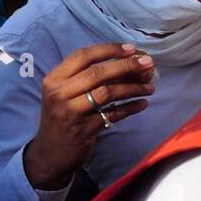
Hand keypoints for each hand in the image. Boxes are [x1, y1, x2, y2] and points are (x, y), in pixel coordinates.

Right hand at [24, 43, 154, 189]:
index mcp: (54, 79)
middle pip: (97, 73)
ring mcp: (71, 112)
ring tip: (150, 87)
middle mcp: (59, 93)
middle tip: (148, 64)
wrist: (50, 152)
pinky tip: (143, 104)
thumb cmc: (63, 117)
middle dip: (127, 66)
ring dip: (133, 88)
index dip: (109, 49)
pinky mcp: (84, 129)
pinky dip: (131, 108)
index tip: (131, 48)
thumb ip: (89, 78)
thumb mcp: (66, 94)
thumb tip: (129, 63)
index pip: (83, 56)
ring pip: (107, 93)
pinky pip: (113, 114)